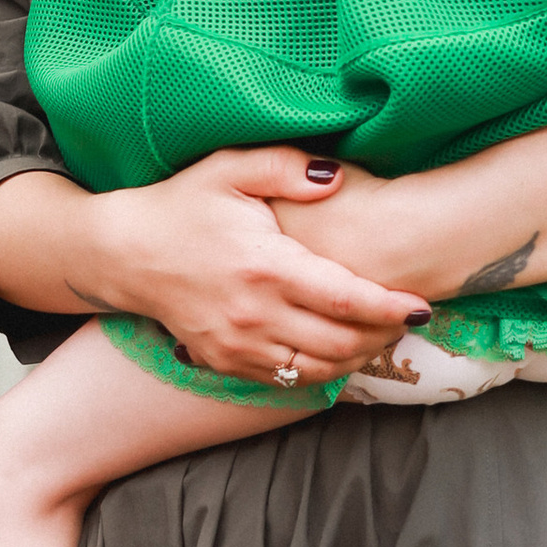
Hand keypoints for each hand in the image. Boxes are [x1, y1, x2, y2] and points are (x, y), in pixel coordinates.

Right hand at [89, 148, 433, 382]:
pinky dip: (322, 371)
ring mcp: (238, 345)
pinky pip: (288, 379)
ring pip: (318, 370)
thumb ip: (287, 167)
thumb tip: (336, 177)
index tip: (422, 305)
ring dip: (357, 358)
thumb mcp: (230, 168)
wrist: (124, 253)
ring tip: (382, 334)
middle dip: (384, 335)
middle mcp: (253, 315)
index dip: (390, 307)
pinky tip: (340, 350)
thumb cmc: (181, 205)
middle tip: (409, 317)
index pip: (344, 299)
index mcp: (264, 267)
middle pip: (340, 344)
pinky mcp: (226, 362)